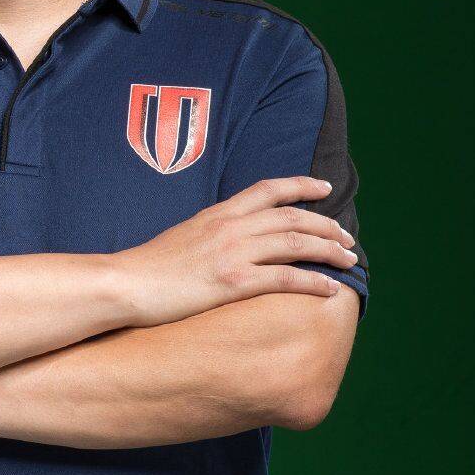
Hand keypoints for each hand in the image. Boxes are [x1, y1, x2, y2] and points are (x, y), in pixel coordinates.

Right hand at [117, 175, 359, 327]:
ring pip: (296, 244)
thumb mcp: (183, 235)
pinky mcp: (233, 282)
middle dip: (326, 225)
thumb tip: (227, 238)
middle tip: (347, 237)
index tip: (325, 189)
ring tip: (348, 259)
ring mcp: (233, 253)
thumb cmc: (148, 267)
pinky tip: (330, 288)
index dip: (302, 185)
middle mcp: (230, 227)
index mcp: (219, 213)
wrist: (126, 284)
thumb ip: (211, 231)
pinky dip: (312, 282)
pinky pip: (284, 278)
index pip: (269, 189)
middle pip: (292, 217)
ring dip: (328, 250)